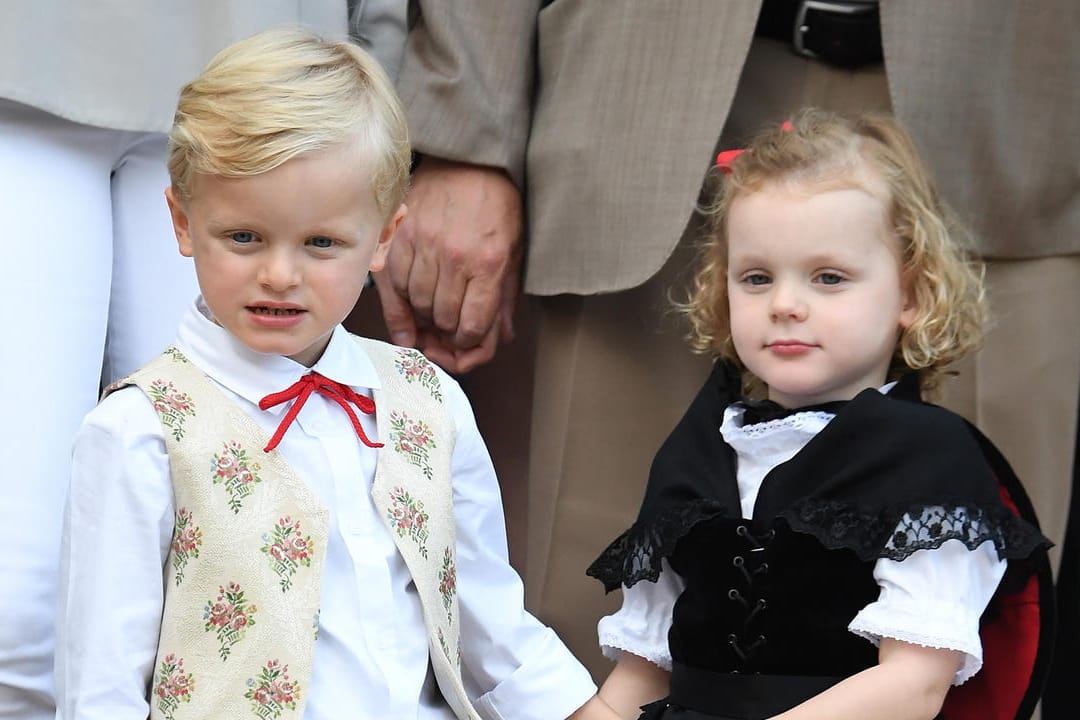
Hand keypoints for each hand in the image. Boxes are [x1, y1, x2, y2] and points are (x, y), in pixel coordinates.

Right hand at [373, 157, 522, 373]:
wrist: (469, 160)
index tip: (465, 339)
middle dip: (447, 331)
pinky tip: (410, 299)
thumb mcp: (513, 251)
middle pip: (442, 319)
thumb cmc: (495, 206)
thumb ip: (504, 298)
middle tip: (447, 328)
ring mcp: (423, 246)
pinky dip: (401, 298)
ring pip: (416, 305)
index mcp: (488, 263)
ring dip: (423, 315)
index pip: (472, 325)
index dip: (468, 342)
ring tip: (431, 309)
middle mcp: (454, 257)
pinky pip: (393, 285)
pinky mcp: (399, 237)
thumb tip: (498, 339)